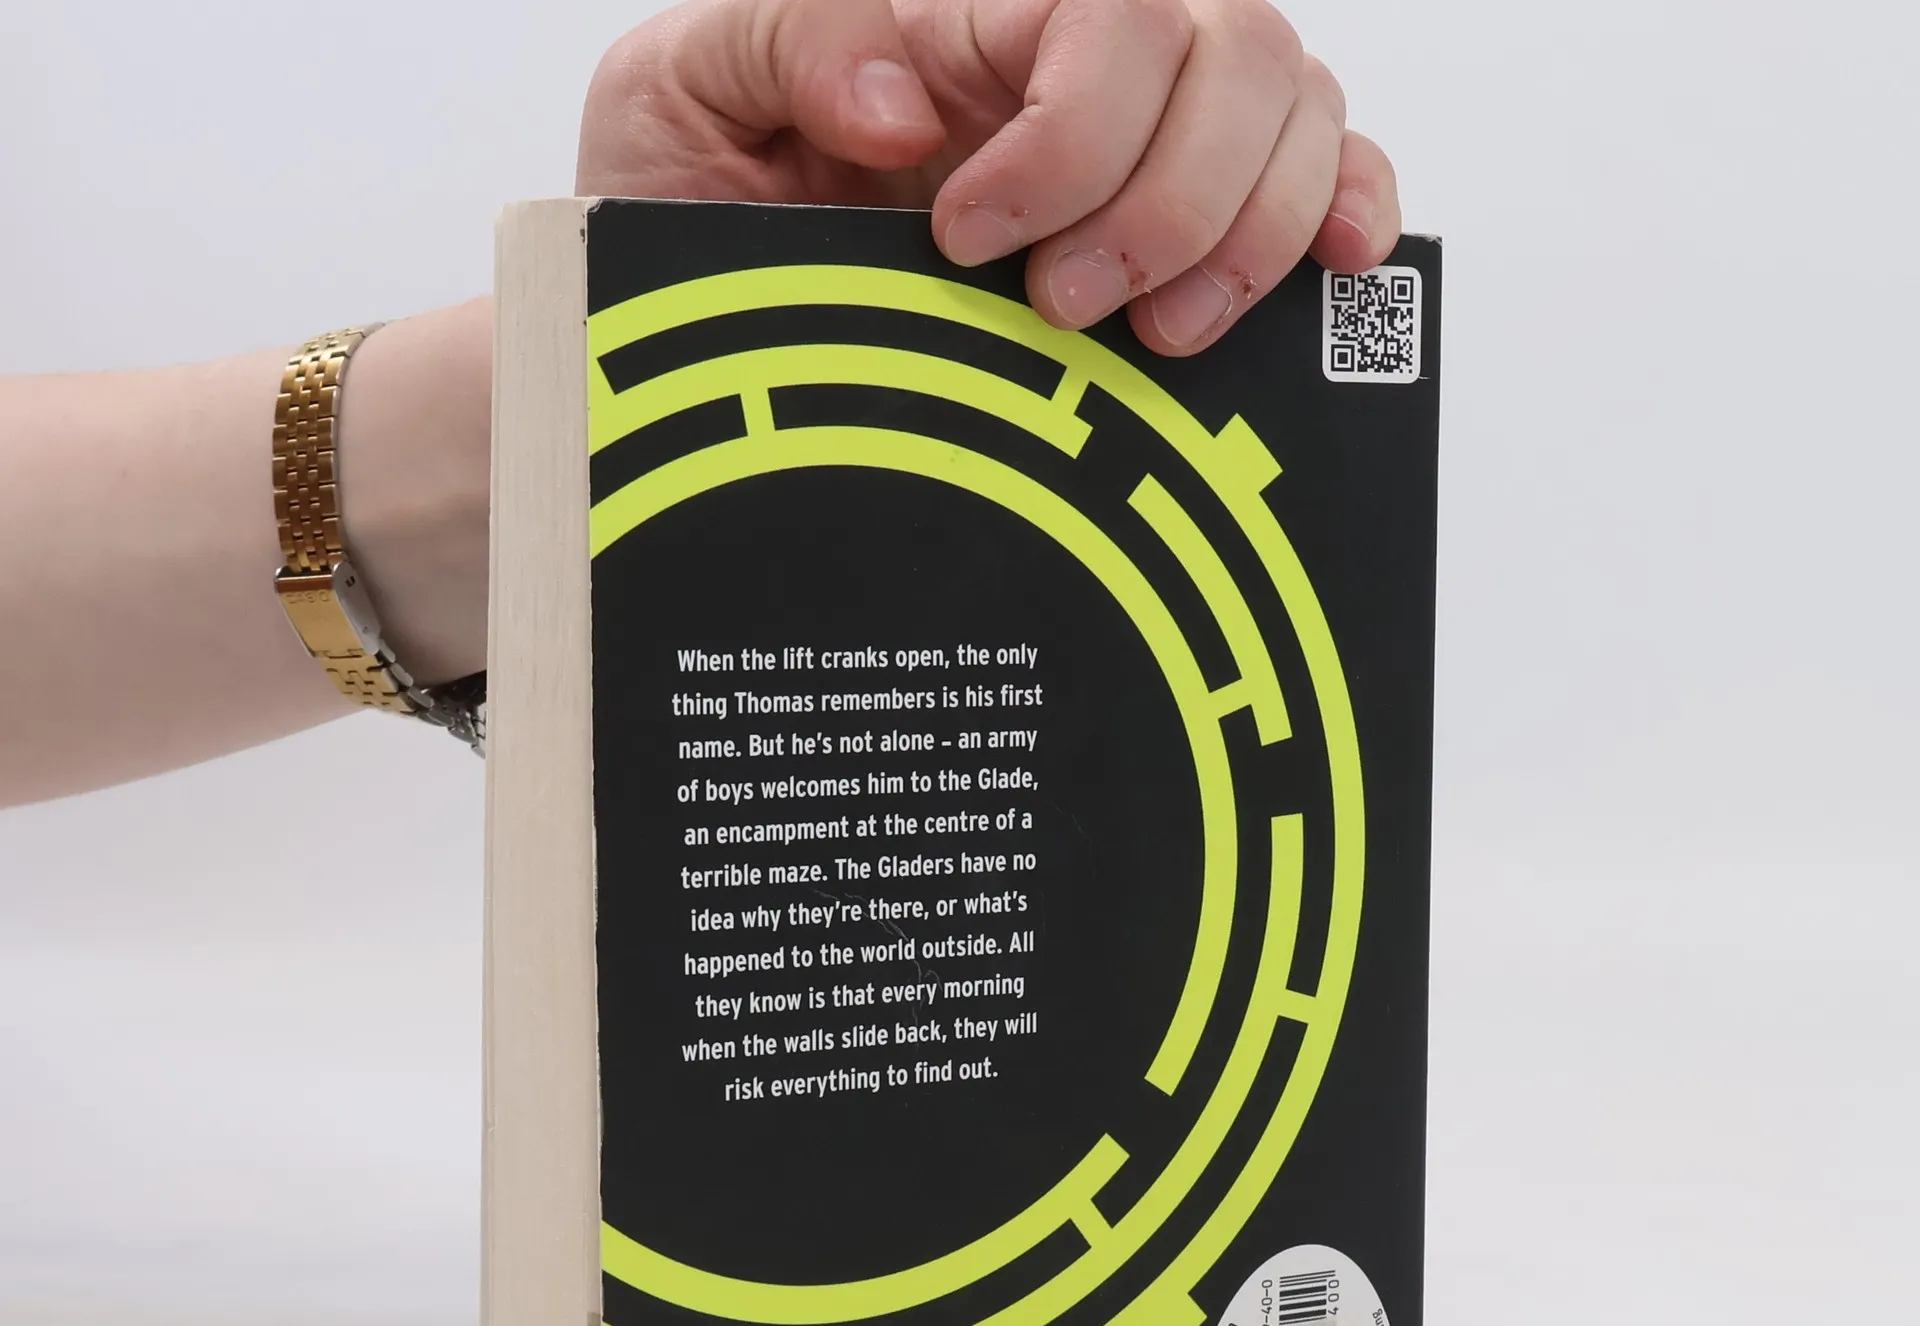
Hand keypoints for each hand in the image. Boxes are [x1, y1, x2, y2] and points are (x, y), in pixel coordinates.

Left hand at [578, 0, 1400, 355]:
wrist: (700, 322)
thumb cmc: (693, 191)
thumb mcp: (682, 93)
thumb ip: (790, 43)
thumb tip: (908, 99)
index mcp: (966, 13)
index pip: (1105, 7)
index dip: (1074, 132)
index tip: (975, 240)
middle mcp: (1073, 59)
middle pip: (1230, 51)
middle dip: (1164, 199)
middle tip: (1062, 305)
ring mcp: (1142, 134)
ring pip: (1293, 108)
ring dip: (1248, 231)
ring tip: (1153, 334)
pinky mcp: (1183, 218)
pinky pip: (1327, 172)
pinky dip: (1349, 211)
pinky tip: (1333, 265)